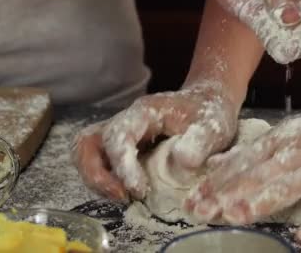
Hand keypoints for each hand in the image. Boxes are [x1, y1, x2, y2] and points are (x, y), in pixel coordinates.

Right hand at [71, 82, 238, 200]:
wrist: (208, 104)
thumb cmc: (210, 113)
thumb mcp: (213, 126)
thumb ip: (199, 142)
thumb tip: (182, 162)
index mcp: (145, 111)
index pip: (118, 136)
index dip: (122, 166)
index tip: (138, 190)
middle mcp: (126, 120)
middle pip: (88, 143)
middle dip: (97, 175)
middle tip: (123, 196)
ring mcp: (122, 133)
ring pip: (87, 153)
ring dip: (97, 179)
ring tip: (123, 197)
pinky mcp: (124, 146)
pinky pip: (100, 162)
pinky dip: (106, 180)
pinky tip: (128, 192)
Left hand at [186, 100, 300, 243]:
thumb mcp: (284, 135)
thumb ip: (250, 152)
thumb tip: (214, 163)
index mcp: (278, 142)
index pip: (240, 164)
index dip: (215, 183)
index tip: (190, 201)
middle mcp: (294, 152)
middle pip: (257, 176)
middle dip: (228, 194)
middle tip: (203, 213)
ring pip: (288, 185)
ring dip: (263, 200)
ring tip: (238, 216)